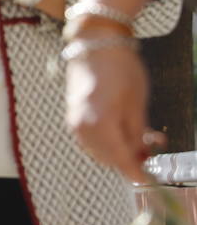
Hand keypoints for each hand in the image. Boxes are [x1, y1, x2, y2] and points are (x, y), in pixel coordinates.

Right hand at [65, 37, 154, 183]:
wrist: (95, 45)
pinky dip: (108, 141)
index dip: (136, 172)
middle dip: (130, 159)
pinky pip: (92, 140)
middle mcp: (82, 128)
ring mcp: (75, 124)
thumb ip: (137, 133)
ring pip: (100, 151)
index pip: (120, 159)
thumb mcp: (137, 102)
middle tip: (151, 152)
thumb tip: (140, 155)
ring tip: (141, 139)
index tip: (148, 180)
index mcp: (100, 124)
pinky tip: (123, 131)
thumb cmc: (119, 67)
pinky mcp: (74, 118)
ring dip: (120, 150)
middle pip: (108, 158)